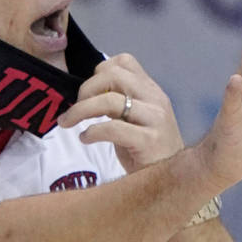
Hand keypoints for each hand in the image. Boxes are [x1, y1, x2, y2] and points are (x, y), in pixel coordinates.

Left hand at [57, 53, 185, 173]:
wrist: (172, 179)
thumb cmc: (147, 152)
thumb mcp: (133, 121)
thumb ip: (117, 104)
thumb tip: (85, 95)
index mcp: (151, 91)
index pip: (124, 62)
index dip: (99, 73)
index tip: (88, 93)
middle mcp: (156, 99)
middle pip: (114, 75)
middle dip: (86, 89)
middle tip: (75, 109)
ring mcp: (155, 119)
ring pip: (110, 101)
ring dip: (81, 110)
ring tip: (68, 123)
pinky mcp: (150, 141)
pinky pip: (113, 128)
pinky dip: (92, 132)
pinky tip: (85, 139)